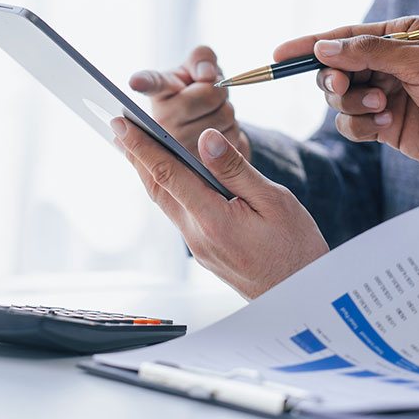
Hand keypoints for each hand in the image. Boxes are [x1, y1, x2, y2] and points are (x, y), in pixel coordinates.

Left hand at [110, 118, 328, 299]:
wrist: (300, 294)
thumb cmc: (296, 249)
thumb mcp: (275, 201)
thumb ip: (236, 169)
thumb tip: (205, 139)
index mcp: (214, 221)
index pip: (169, 175)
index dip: (142, 146)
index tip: (121, 123)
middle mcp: (198, 238)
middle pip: (158, 189)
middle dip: (135, 156)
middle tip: (118, 127)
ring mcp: (199, 248)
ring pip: (167, 203)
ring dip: (150, 173)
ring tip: (136, 146)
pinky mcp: (204, 252)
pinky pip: (180, 215)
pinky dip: (169, 190)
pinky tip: (171, 177)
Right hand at [129, 46, 250, 160]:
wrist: (203, 127)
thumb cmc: (195, 92)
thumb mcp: (196, 68)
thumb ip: (201, 57)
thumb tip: (206, 74)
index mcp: (159, 92)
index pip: (151, 84)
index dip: (143, 82)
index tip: (135, 81)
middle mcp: (162, 120)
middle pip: (210, 95)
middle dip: (218, 90)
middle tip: (208, 93)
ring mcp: (178, 144)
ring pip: (226, 115)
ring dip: (226, 109)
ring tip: (209, 113)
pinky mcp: (198, 161)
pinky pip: (233, 134)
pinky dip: (232, 128)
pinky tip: (215, 132)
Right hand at [274, 16, 418, 176]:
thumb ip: (370, 53)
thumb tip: (324, 48)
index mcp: (401, 36)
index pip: (345, 37)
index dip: (310, 45)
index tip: (279, 55)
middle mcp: (390, 64)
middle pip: (335, 69)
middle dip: (336, 79)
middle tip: (346, 85)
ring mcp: (386, 96)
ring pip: (340, 99)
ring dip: (353, 104)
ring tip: (383, 109)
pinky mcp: (386, 126)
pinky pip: (352, 125)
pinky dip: (360, 127)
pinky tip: (384, 127)